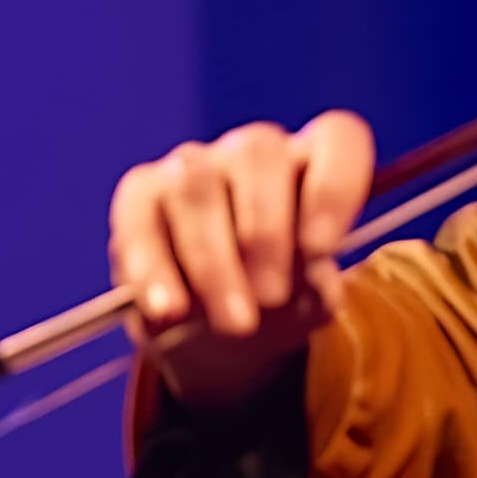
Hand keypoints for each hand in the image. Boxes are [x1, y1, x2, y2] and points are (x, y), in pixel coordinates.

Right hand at [108, 112, 372, 416]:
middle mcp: (252, 153)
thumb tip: (315, 283)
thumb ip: (317, 293)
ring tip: (232, 322)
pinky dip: (153, 268)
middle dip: (265, 233)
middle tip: (270, 298)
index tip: (322, 248)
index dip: (332, 186)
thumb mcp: (306, 307)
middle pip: (258, 153)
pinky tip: (169, 311)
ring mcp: (191, 166)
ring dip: (213, 259)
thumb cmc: (275, 305)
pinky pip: (139, 219)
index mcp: (312, 166)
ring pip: (196, 185)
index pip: (337, 138)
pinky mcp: (140, 195)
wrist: (213, 339)